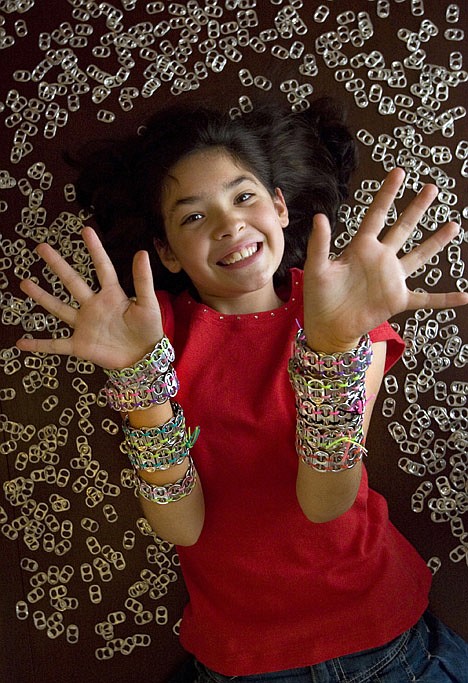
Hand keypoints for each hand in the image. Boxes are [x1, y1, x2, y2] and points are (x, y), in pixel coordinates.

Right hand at [16, 227, 163, 368]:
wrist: (145, 359)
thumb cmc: (149, 329)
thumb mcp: (148, 304)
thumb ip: (143, 280)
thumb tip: (142, 252)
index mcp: (112, 295)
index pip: (102, 267)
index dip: (95, 249)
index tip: (86, 230)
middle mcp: (94, 306)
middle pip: (73, 281)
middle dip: (57, 264)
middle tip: (41, 247)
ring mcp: (85, 325)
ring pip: (59, 308)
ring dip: (42, 296)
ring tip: (24, 283)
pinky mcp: (80, 345)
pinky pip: (56, 345)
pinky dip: (39, 345)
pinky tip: (21, 343)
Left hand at [303, 167, 467, 351]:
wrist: (327, 326)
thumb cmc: (319, 297)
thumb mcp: (316, 268)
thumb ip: (320, 244)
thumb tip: (319, 216)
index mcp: (360, 247)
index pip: (377, 215)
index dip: (387, 194)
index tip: (399, 172)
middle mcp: (380, 258)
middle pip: (403, 228)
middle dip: (417, 208)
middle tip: (432, 188)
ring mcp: (391, 279)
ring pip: (418, 256)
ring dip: (436, 242)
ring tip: (453, 226)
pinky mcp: (397, 300)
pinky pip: (426, 299)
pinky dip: (445, 299)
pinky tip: (465, 296)